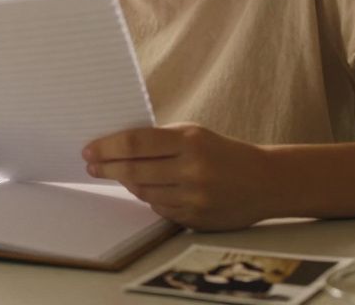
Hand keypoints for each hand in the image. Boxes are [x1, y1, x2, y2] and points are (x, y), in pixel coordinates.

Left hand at [82, 123, 273, 230]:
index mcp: (189, 141)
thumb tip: (116, 146)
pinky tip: (149, 189)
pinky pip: (160, 209)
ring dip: (128, 183)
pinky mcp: (196, 219)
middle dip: (107, 168)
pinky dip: (150, 198)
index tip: (89, 150)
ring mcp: (194, 198)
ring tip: (120, 175)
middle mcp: (191, 170)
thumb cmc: (223, 152)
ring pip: (143, 192)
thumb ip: (160, 139)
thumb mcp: (195, 134)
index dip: (108, 147)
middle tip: (91, 165)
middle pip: (134, 170)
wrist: (265, 181)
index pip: (136, 142)